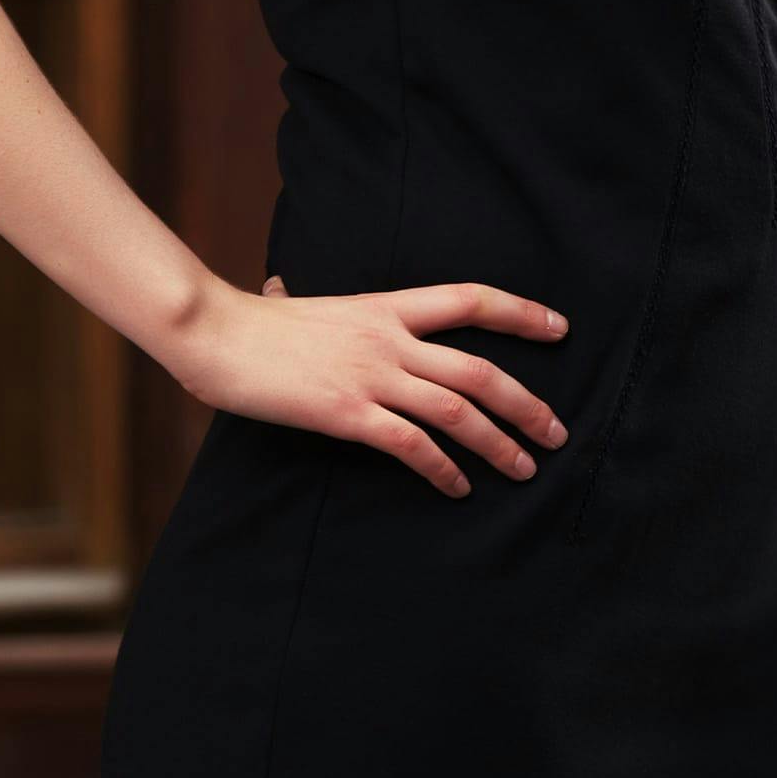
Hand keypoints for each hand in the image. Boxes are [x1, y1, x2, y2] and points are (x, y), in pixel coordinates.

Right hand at [165, 272, 570, 498]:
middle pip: (478, 367)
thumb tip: (277, 289)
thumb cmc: (252, 324)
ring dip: (498, 443)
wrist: (217, 334)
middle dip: (526, 403)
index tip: (559, 328)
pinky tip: (459, 488)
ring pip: (456, 409)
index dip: (520, 312)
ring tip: (525, 467)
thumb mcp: (292, 302)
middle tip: (557, 431)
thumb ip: (298, 298)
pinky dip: (443, 469)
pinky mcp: (348, 414)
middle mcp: (388, 338)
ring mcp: (370, 375)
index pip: (470, 298)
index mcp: (385, 306)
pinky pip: (411, 445)